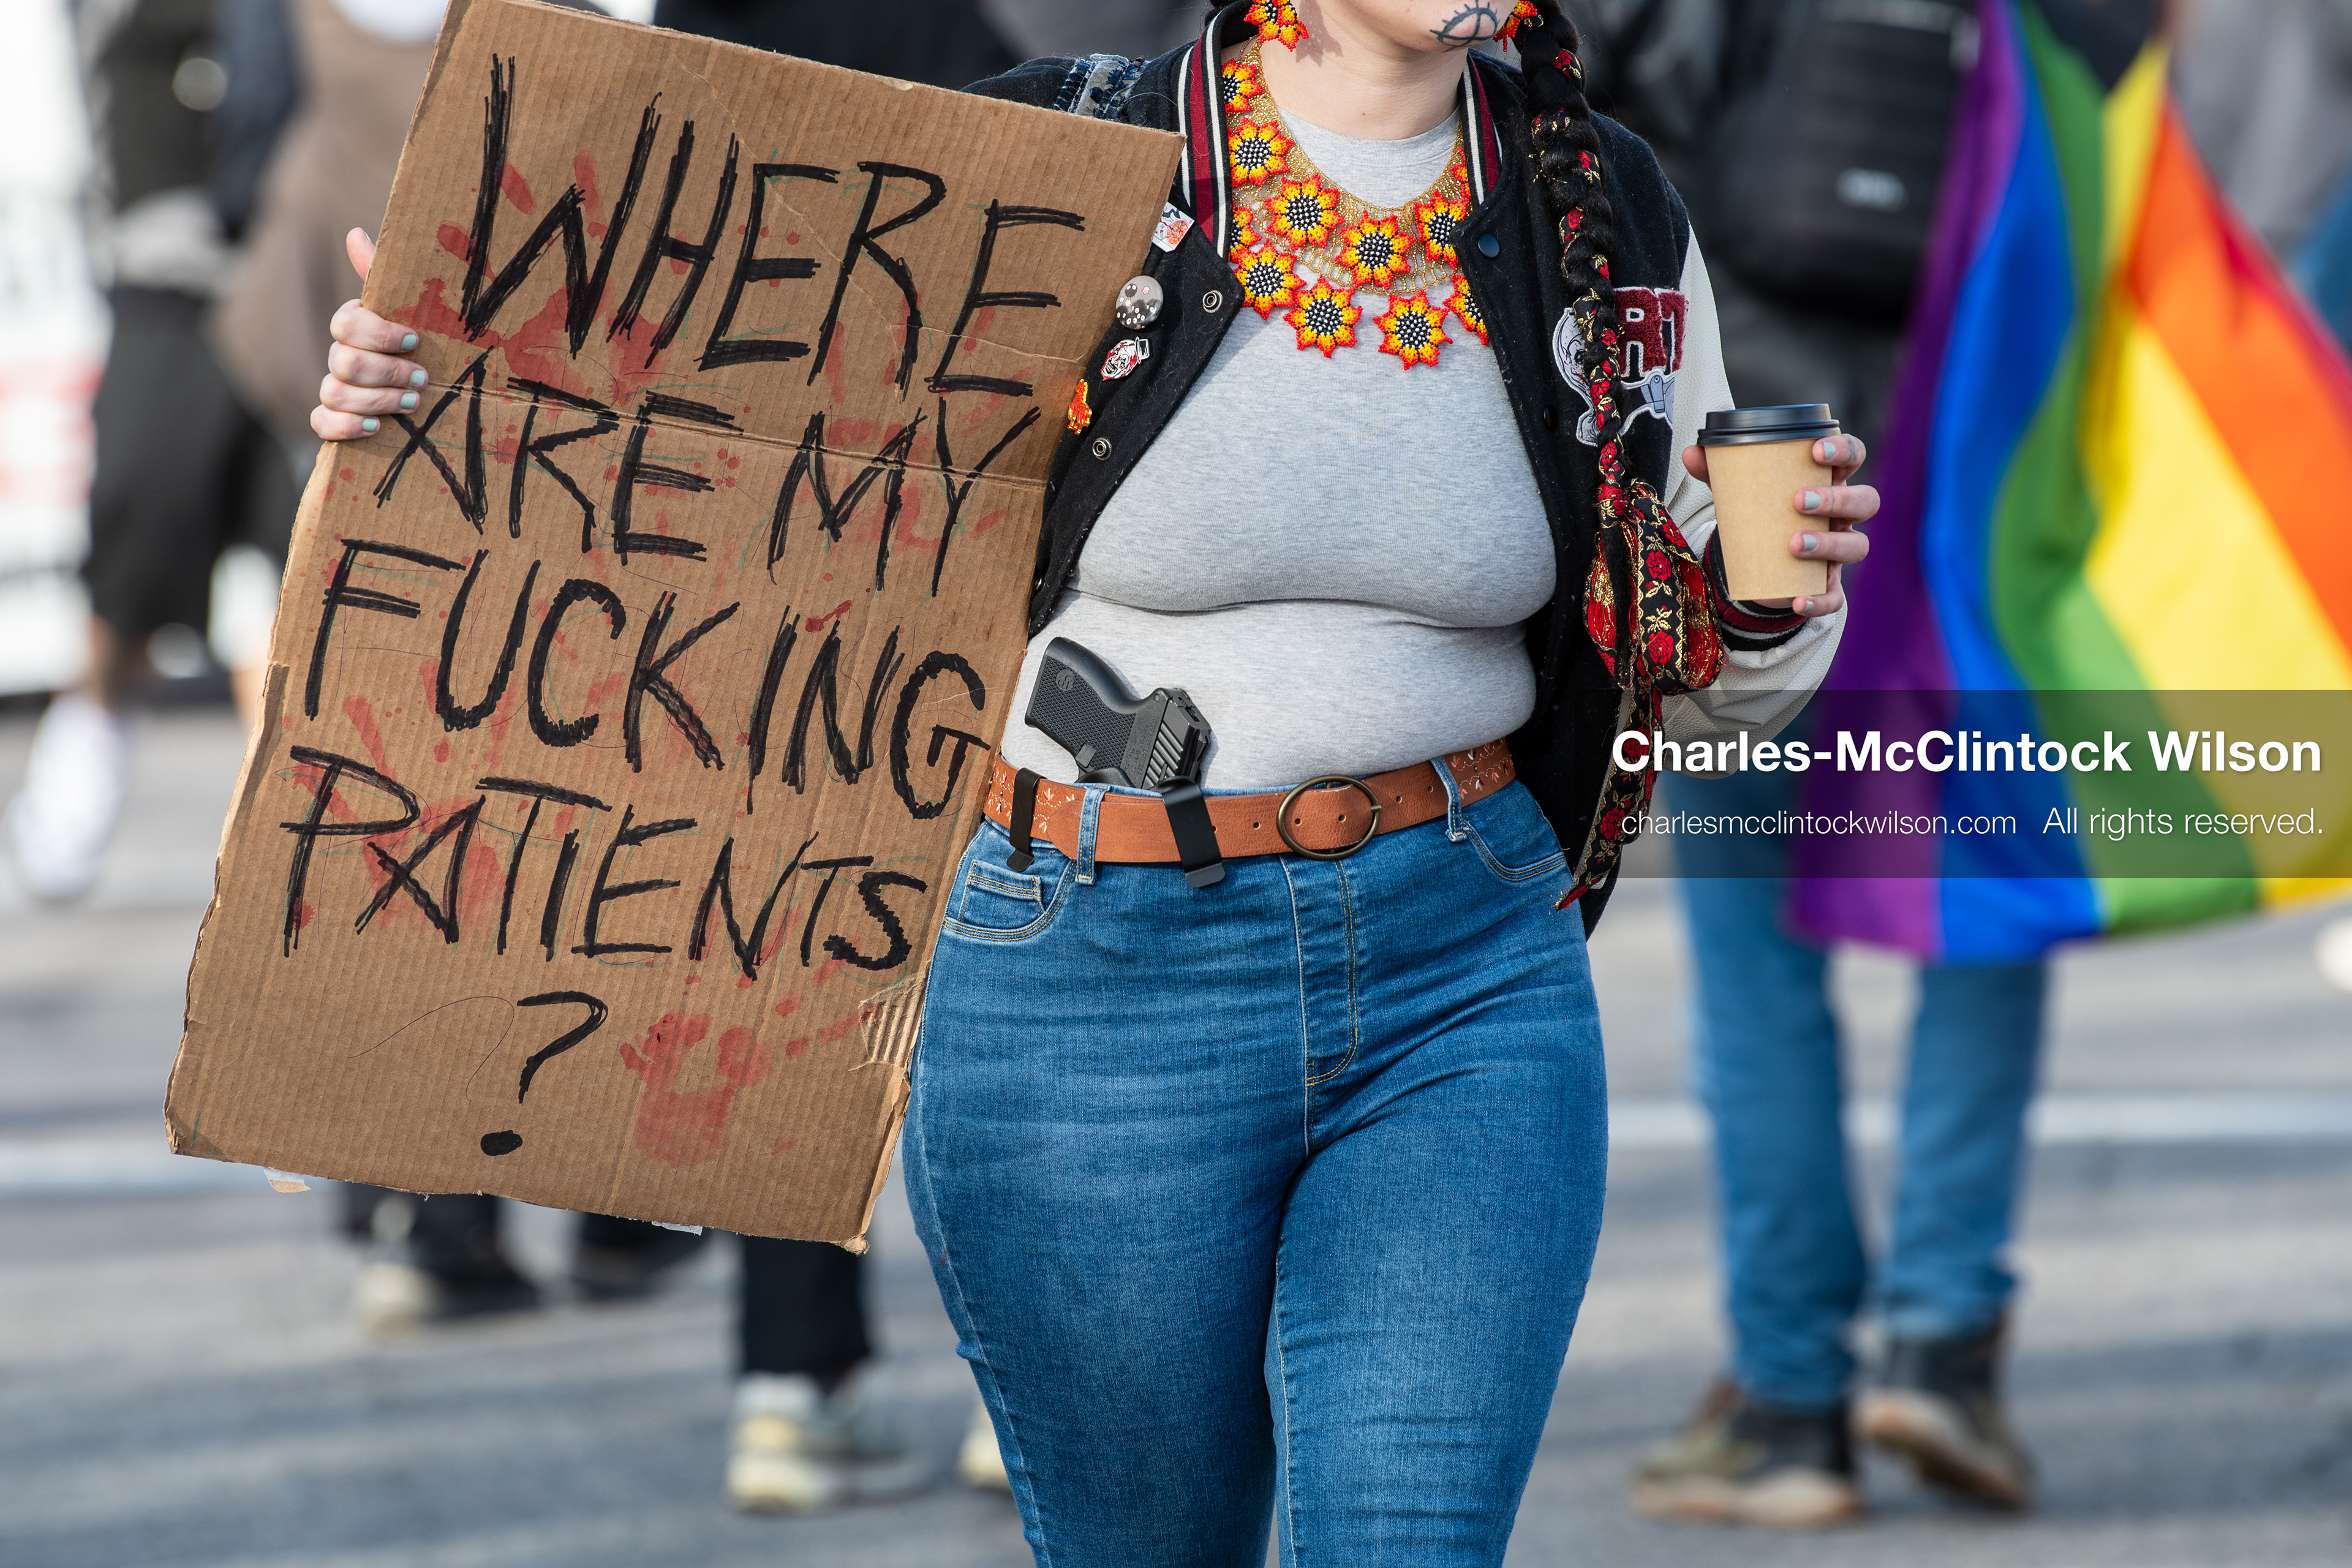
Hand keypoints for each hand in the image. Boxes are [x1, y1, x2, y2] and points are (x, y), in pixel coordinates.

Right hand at [311, 229, 426, 441]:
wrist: (434, 391)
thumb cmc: (422, 345)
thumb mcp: (414, 311)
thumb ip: (383, 275)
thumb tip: (355, 233)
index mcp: (355, 327)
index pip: (346, 324)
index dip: (379, 334)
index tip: (415, 341)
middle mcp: (340, 356)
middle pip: (343, 362)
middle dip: (386, 372)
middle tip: (422, 379)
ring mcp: (334, 388)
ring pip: (335, 392)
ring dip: (377, 400)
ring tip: (412, 403)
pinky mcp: (334, 420)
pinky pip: (321, 423)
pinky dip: (347, 426)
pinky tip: (377, 427)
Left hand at [1680, 433, 1876, 617]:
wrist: (1758, 563)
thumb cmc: (1759, 513)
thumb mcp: (1739, 490)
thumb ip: (1718, 471)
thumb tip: (1691, 452)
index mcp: (1827, 481)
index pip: (1854, 456)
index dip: (1845, 449)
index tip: (1816, 450)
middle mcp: (1841, 515)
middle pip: (1866, 501)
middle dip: (1838, 499)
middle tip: (1800, 501)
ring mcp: (1839, 551)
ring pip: (1857, 546)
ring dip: (1830, 544)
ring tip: (1794, 545)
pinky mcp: (1828, 585)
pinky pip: (1836, 596)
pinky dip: (1820, 600)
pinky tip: (1798, 600)